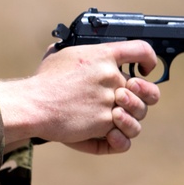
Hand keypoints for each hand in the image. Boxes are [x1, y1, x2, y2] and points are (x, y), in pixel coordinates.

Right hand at [0, 41, 160, 153]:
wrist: (34, 105)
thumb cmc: (43, 82)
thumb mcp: (59, 55)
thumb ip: (77, 51)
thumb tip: (75, 46)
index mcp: (102, 55)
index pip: (141, 50)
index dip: (150, 59)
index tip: (145, 68)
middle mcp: (111, 77)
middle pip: (147, 89)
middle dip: (142, 97)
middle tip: (126, 100)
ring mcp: (111, 101)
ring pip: (140, 114)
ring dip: (130, 119)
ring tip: (115, 118)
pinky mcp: (105, 123)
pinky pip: (126, 136)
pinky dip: (120, 139)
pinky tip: (112, 135)